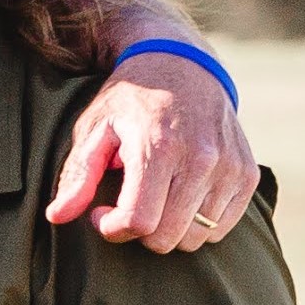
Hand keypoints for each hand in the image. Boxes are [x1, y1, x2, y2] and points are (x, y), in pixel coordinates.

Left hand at [53, 53, 257, 253]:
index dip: (112, 227)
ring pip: (196, 237)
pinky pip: (222, 228)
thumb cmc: (130, 101)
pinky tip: (178, 198)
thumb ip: (77, 175)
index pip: (139, 221)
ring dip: (169, 230)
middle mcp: (202, 159)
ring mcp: (230, 168)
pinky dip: (197, 224)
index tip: (101, 212)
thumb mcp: (95, 128)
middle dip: (138, 233)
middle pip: (168, 237)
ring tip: (153, 197)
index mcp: (159, 147)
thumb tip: (56, 216)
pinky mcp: (247, 174)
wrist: (182, 66)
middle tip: (125, 206)